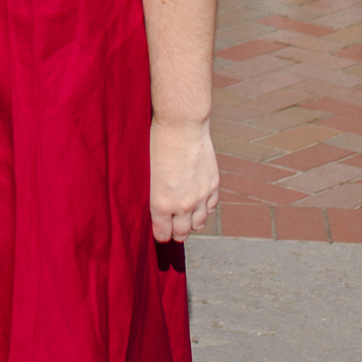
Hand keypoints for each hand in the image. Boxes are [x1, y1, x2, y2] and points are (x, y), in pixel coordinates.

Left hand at [150, 117, 218, 244]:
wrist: (181, 126)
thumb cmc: (158, 144)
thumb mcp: (148, 174)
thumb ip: (153, 195)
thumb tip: (155, 209)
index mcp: (161, 203)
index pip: (162, 234)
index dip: (161, 235)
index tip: (159, 232)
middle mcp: (183, 205)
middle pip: (182, 234)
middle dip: (176, 233)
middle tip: (173, 229)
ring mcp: (200, 197)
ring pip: (199, 224)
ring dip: (192, 223)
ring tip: (186, 217)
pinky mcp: (213, 186)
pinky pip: (211, 208)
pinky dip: (205, 209)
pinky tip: (199, 203)